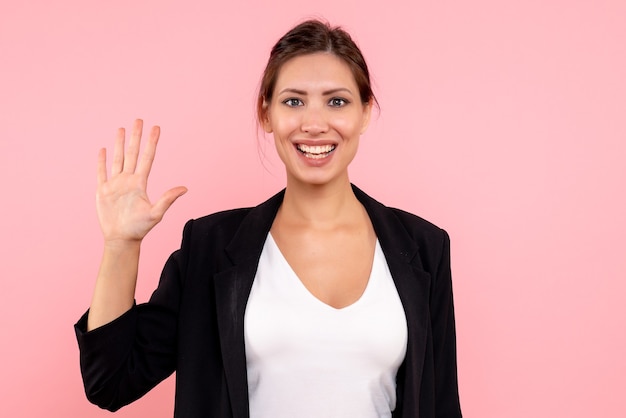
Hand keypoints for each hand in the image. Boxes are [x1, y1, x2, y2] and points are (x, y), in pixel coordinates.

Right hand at [96, 119, 186, 243]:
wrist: (121, 239)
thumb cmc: (140, 229)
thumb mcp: (155, 214)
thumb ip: (168, 199)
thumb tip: (185, 188)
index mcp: (140, 183)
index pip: (147, 157)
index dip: (151, 142)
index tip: (156, 127)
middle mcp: (129, 180)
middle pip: (132, 153)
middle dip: (136, 137)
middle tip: (139, 120)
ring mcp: (115, 184)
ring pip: (117, 159)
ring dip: (118, 143)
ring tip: (121, 129)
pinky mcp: (103, 191)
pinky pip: (102, 172)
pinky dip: (101, 161)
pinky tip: (103, 149)